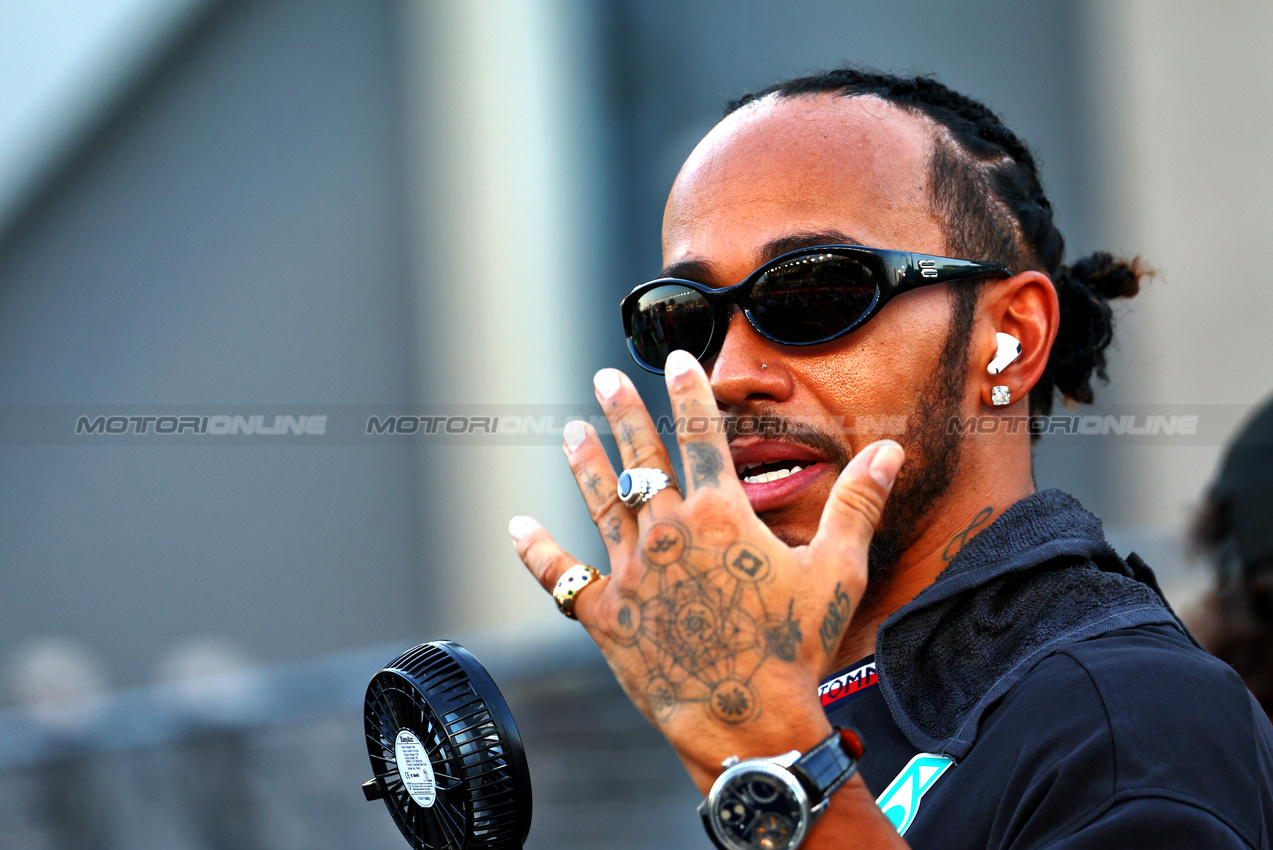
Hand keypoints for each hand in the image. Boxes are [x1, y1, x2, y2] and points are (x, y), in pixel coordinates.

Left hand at [509, 350, 902, 786]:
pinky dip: (538, 552)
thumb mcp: (838, 571)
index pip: (701, 434)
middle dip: (623, 413)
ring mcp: (633, 571)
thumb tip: (889, 451)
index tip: (674, 360)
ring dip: (585, 462)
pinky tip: (516, 528)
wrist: (749, 722)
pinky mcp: (607, 614)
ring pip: (601, 502)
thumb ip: (857, 504)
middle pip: (641, 458)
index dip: (687, 392)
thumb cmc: (796, 649)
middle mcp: (670, 532)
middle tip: (604, 380)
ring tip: (571, 430)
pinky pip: (563, 577)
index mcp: (722, 514)